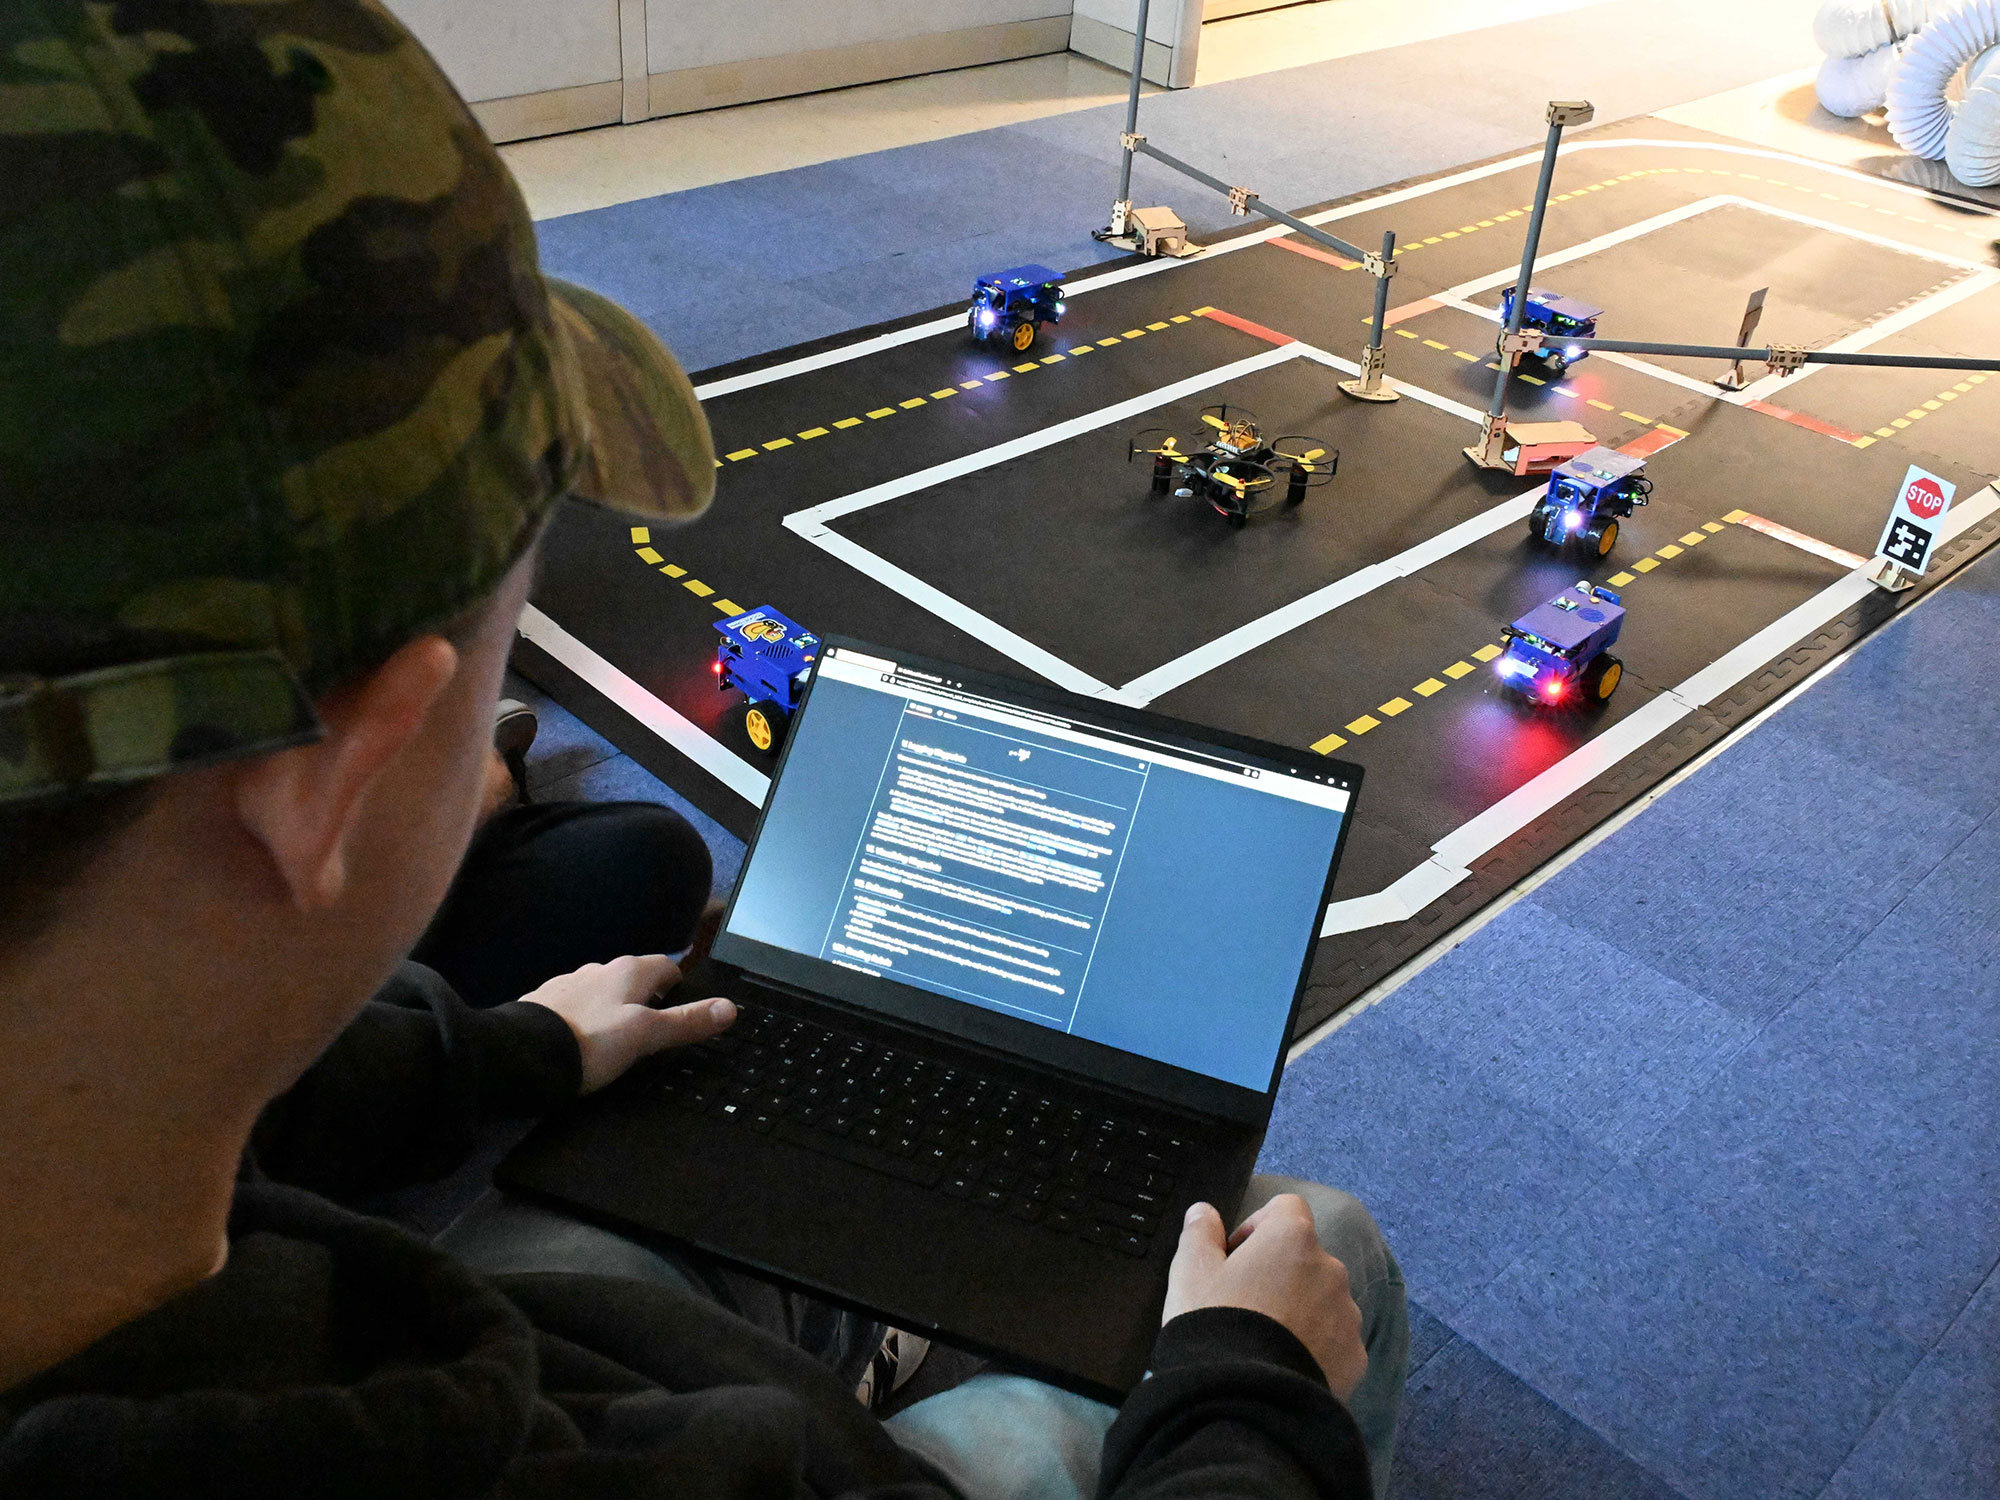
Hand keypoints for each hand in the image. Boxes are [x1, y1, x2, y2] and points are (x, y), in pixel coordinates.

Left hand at [519, 954, 736, 1092]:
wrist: (520, 1056)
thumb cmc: (590, 1044)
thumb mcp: (646, 1036)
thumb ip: (686, 1022)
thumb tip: (729, 1008)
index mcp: (628, 971)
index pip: (667, 967)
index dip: (679, 989)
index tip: (683, 1012)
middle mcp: (598, 969)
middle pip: (634, 979)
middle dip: (646, 1001)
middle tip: (653, 1035)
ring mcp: (568, 984)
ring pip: (603, 993)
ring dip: (613, 1011)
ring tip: (615, 1044)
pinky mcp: (543, 1003)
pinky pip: (575, 1008)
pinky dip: (584, 1021)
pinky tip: (581, 1045)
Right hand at [1162, 1194, 1366, 1400]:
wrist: (1246, 1398)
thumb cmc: (1216, 1321)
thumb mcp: (1190, 1272)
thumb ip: (1199, 1233)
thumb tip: (1203, 1211)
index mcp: (1293, 1238)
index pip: (1286, 1208)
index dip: (1258, 1226)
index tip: (1235, 1255)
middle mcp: (1330, 1268)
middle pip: (1305, 1257)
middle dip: (1279, 1272)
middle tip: (1245, 1304)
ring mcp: (1347, 1314)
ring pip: (1323, 1299)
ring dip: (1301, 1308)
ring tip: (1265, 1341)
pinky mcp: (1355, 1357)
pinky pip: (1335, 1340)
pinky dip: (1316, 1346)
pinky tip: (1286, 1365)